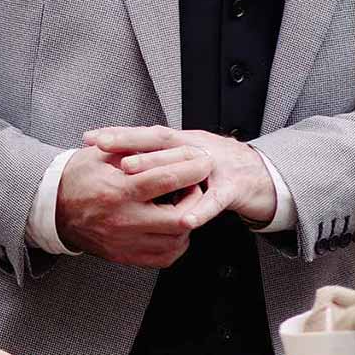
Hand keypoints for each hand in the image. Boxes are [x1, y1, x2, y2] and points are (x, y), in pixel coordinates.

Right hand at [52, 135, 230, 267]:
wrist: (52, 208)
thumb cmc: (78, 177)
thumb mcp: (101, 154)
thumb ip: (135, 149)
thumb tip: (169, 146)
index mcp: (118, 190)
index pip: (166, 180)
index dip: (191, 169)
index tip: (203, 161)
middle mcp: (124, 220)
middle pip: (178, 218)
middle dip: (196, 200)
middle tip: (196, 186)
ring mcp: (125, 243)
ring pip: (175, 241)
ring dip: (187, 221)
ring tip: (185, 205)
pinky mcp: (125, 257)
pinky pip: (164, 257)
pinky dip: (176, 243)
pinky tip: (173, 228)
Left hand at [82, 125, 278, 232]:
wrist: (264, 176)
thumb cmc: (219, 170)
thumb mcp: (187, 160)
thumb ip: (160, 160)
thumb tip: (121, 160)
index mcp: (184, 141)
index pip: (148, 133)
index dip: (120, 134)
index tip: (90, 138)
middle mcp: (198, 147)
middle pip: (162, 140)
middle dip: (130, 142)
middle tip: (102, 147)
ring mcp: (217, 165)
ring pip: (186, 163)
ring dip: (157, 167)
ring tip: (129, 173)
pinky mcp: (235, 187)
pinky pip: (217, 199)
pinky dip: (202, 209)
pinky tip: (186, 220)